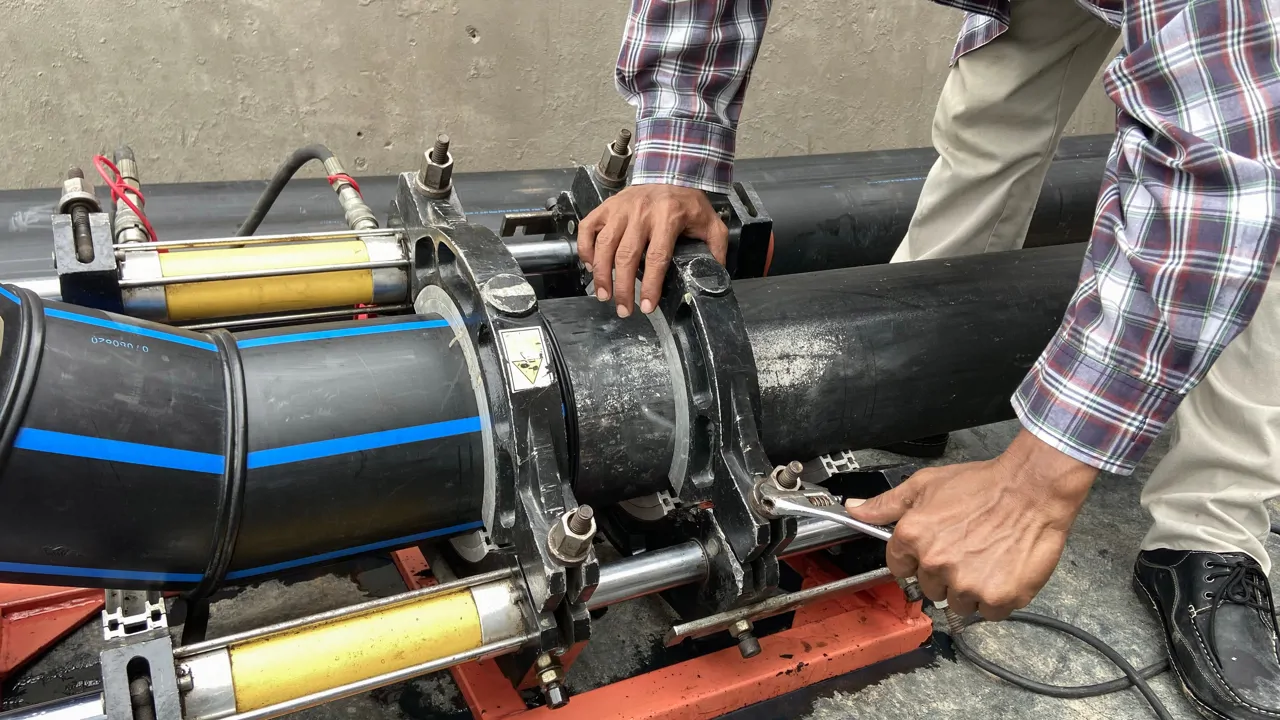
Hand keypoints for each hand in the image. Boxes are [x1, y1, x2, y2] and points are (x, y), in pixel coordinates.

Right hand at [577, 184, 727, 316]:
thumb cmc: (688, 202)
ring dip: (601, 274)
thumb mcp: (710, 224)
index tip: (646, 306)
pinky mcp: (607, 206)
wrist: (671, 172)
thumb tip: (714, 276)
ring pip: (605, 244)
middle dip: (623, 287)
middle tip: (624, 309)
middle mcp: (642, 212)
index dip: (651, 286)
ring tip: (604, 295)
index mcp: (668, 217)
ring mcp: (621, 208)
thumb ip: (716, 249)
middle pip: (627, 256)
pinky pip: (588, 228)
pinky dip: (585, 248)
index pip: (657, 258)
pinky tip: (590, 266)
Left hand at [846, 429, 1097, 619]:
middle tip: (966, 549)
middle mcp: (935, 564)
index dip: (916, 559)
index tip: (933, 552)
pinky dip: (996, 598)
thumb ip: (887, 504)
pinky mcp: (997, 597)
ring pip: (957, 603)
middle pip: (929, 587)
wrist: (1032, 489)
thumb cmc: (982, 485)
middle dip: (944, 574)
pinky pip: (988, 612)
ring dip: (969, 588)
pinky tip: (1002, 570)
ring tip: (986, 558)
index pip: (899, 568)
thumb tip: (855, 510)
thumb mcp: (925, 484)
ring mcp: (966, 583)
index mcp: (912, 537)